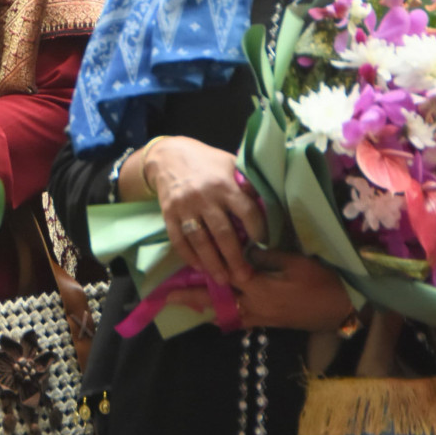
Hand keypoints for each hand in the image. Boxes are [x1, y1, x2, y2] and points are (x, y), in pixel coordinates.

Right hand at [140, 138, 265, 288]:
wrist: (167, 155)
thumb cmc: (206, 161)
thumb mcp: (229, 163)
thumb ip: (245, 183)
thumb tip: (267, 202)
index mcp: (224, 184)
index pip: (246, 212)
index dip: (258, 231)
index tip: (265, 245)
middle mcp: (204, 197)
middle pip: (222, 233)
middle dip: (235, 258)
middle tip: (245, 277)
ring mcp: (184, 206)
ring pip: (200, 241)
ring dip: (212, 263)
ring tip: (223, 279)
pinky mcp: (168, 213)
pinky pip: (178, 239)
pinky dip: (189, 256)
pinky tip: (199, 267)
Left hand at [167, 251, 352, 331]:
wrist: (343, 307)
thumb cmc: (321, 280)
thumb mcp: (294, 261)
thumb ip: (264, 255)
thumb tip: (242, 248)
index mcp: (259, 289)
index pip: (224, 277)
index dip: (202, 270)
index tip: (181, 266)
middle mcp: (255, 307)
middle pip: (216, 302)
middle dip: (191, 299)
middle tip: (167, 298)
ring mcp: (262, 318)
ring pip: (226, 314)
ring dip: (205, 307)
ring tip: (185, 302)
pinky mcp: (269, 322)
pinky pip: (240, 320)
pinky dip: (224, 315)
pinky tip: (215, 312)